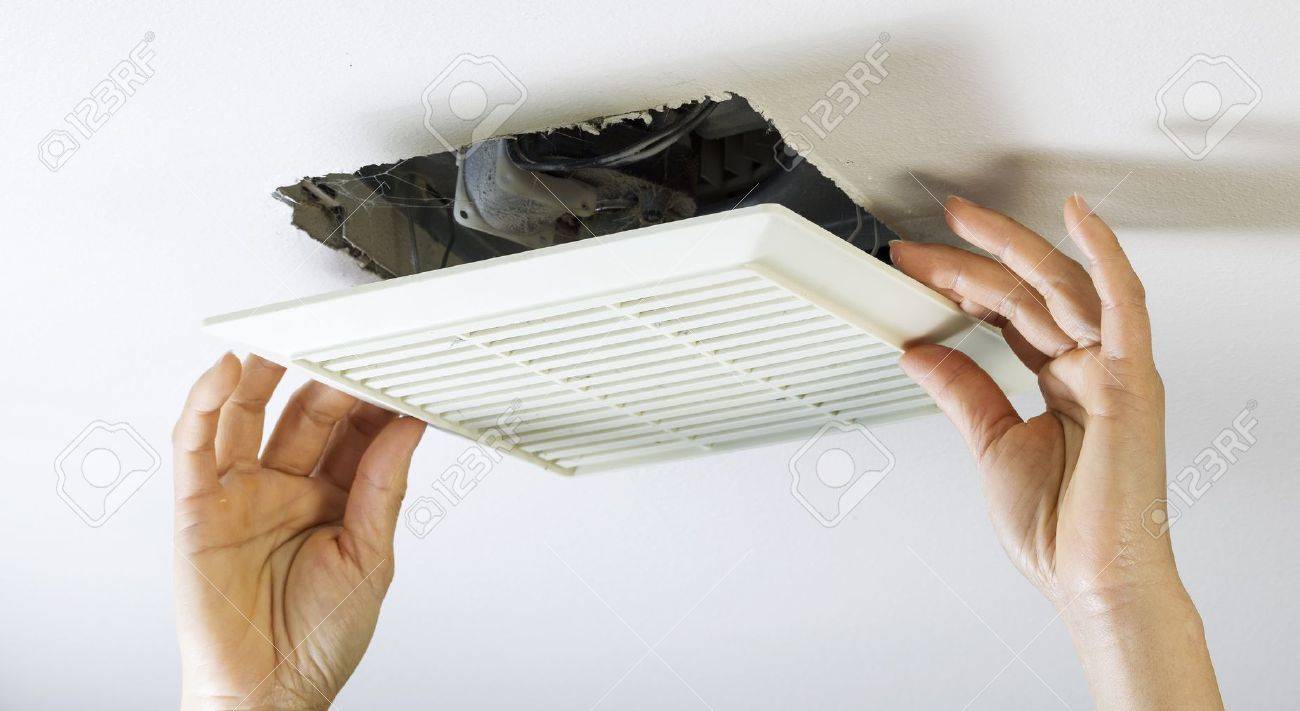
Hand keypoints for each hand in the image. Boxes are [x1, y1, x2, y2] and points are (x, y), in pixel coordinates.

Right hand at [172, 354, 424, 709]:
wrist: (268, 695)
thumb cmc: (318, 640)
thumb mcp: (370, 559)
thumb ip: (383, 489)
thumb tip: (407, 428)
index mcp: (334, 501)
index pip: (356, 434)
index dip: (373, 400)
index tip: (399, 367)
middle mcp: (287, 490)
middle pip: (307, 415)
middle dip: (329, 378)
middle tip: (351, 343)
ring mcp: (241, 494)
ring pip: (249, 416)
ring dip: (265, 374)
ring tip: (289, 337)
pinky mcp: (197, 506)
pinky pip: (196, 445)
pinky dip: (205, 405)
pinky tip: (228, 373)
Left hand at [892, 195, 1221, 707]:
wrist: (1093, 582)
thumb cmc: (1061, 530)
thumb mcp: (993, 445)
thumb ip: (963, 392)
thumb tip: (920, 351)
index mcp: (1065, 381)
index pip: (1009, 312)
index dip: (960, 285)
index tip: (912, 270)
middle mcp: (1092, 367)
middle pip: (1027, 292)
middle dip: (969, 262)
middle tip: (917, 244)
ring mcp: (1114, 369)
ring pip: (1061, 286)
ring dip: (1010, 248)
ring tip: (959, 222)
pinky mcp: (1131, 380)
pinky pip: (1124, 305)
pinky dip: (1105, 256)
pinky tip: (1076, 217)